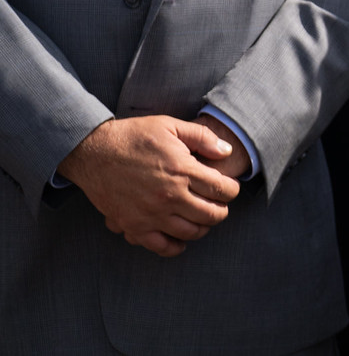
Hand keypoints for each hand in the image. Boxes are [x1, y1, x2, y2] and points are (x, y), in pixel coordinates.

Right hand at [57, 116, 241, 257]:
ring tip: (202, 217)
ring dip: (203, 227)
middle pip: (211, 214)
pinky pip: (161, 246)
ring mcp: (151, 214)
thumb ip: (203, 137)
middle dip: (221, 210)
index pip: (222, 189)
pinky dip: (176, 246)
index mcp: (182, 170)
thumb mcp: (171, 126)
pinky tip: (181, 239)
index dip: (232, 190)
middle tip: (219, 204)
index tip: (229, 188)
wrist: (93, 152)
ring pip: (191, 232)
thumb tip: (227, 151)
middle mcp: (169, 195)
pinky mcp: (133, 226)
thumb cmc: (133, 136)